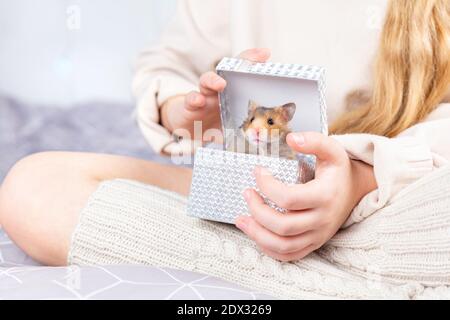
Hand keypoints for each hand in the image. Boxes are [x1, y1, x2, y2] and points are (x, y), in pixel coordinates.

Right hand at [161, 48, 271, 140]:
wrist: (188, 132)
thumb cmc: (214, 126)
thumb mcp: (233, 126)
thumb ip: (247, 130)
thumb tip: (268, 143)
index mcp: (231, 93)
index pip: (241, 73)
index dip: (252, 61)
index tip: (264, 54)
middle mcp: (218, 91)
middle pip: (226, 71)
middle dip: (236, 66)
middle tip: (248, 66)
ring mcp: (203, 96)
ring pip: (206, 81)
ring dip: (213, 80)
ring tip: (220, 84)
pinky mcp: (189, 107)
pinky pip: (190, 100)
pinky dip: (194, 99)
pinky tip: (198, 101)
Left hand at [235, 132, 376, 261]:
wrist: (355, 191)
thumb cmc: (338, 170)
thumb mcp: (332, 150)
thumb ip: (314, 141)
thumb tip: (291, 138)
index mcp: (325, 196)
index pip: (290, 198)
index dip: (268, 186)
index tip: (258, 172)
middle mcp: (322, 220)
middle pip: (283, 226)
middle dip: (258, 211)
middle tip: (247, 194)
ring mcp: (317, 235)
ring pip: (283, 246)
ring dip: (257, 234)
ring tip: (241, 219)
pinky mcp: (313, 244)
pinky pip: (288, 255)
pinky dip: (268, 248)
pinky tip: (256, 233)